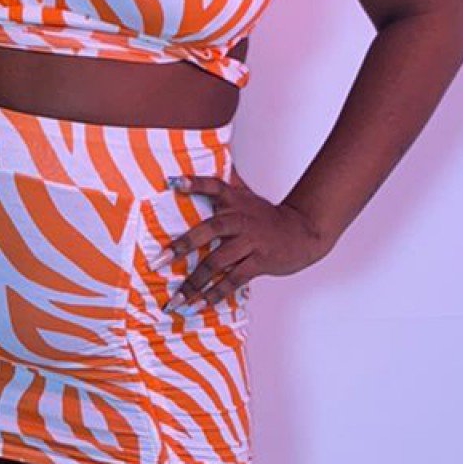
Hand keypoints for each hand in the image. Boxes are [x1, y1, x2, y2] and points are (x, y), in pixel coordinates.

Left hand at [165, 171, 330, 308]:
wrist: (302, 232)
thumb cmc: (266, 216)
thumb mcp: (247, 196)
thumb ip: (226, 183)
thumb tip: (207, 159)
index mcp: (236, 202)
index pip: (214, 187)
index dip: (195, 183)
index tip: (174, 183)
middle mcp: (241, 220)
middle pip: (210, 229)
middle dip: (183, 245)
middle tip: (160, 260)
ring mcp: (251, 242)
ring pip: (218, 261)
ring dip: (195, 282)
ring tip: (177, 298)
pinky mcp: (260, 262)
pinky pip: (234, 280)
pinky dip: (217, 293)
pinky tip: (200, 304)